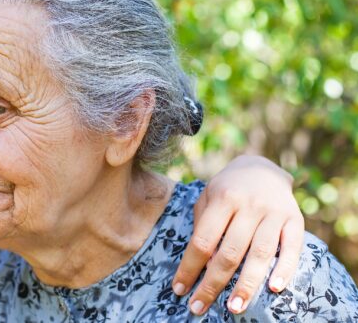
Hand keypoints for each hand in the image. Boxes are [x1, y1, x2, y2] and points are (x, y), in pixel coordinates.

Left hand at [172, 155, 303, 314]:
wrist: (261, 168)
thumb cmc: (226, 190)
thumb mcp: (206, 199)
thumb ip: (202, 227)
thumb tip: (201, 265)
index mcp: (222, 199)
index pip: (203, 240)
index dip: (189, 267)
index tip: (179, 289)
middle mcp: (249, 205)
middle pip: (230, 252)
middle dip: (213, 283)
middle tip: (199, 307)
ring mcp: (274, 212)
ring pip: (261, 254)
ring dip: (247, 284)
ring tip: (234, 307)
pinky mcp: (296, 219)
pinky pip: (292, 248)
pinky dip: (285, 269)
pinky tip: (274, 288)